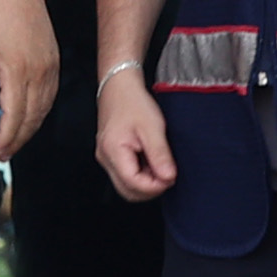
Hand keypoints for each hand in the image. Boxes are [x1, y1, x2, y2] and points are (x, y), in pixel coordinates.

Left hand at [0, 0, 58, 159]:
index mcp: (18, 71)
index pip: (15, 116)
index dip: (7, 138)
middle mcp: (40, 74)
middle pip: (32, 118)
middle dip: (18, 139)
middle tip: (4, 154)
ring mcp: (50, 69)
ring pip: (44, 109)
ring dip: (30, 129)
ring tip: (14, 141)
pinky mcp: (54, 63)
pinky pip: (49, 96)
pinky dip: (40, 112)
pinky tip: (29, 117)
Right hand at [94, 63, 177, 200]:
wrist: (119, 85)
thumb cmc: (134, 102)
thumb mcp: (152, 127)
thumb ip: (160, 155)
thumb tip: (168, 178)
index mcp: (113, 151)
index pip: (134, 184)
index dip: (156, 186)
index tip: (171, 175)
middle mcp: (105, 157)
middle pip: (127, 191)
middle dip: (150, 189)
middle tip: (167, 174)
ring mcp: (105, 156)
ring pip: (126, 186)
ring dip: (146, 183)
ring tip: (159, 165)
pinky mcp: (110, 154)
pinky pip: (125, 175)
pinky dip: (140, 175)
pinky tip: (150, 161)